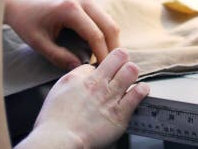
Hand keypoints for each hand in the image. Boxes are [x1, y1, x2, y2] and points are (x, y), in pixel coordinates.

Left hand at [5, 0, 119, 69]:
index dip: (102, 54)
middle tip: (112, 67)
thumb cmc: (25, 22)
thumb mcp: (38, 43)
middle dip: (113, 48)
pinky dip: (105, 31)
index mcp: (70, 8)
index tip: (104, 71)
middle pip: (109, 26)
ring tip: (107, 58)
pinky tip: (100, 46)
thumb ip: (59, 57)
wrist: (17, 1)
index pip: (96, 35)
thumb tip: (80, 69)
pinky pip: (102, 16)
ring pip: (109, 20)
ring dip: (111, 39)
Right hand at [19, 49, 149, 148]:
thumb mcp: (60, 88)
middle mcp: (100, 85)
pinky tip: (140, 91)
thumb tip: (88, 70)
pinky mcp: (120, 114)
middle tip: (122, 69)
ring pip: (131, 71)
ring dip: (132, 73)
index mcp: (85, 78)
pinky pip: (138, 94)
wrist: (59, 140)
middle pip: (121, 57)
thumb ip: (76, 76)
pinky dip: (142, 90)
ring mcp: (111, 98)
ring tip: (131, 79)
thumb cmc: (55, 119)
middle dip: (123, 61)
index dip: (107, 63)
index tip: (109, 68)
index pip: (102, 59)